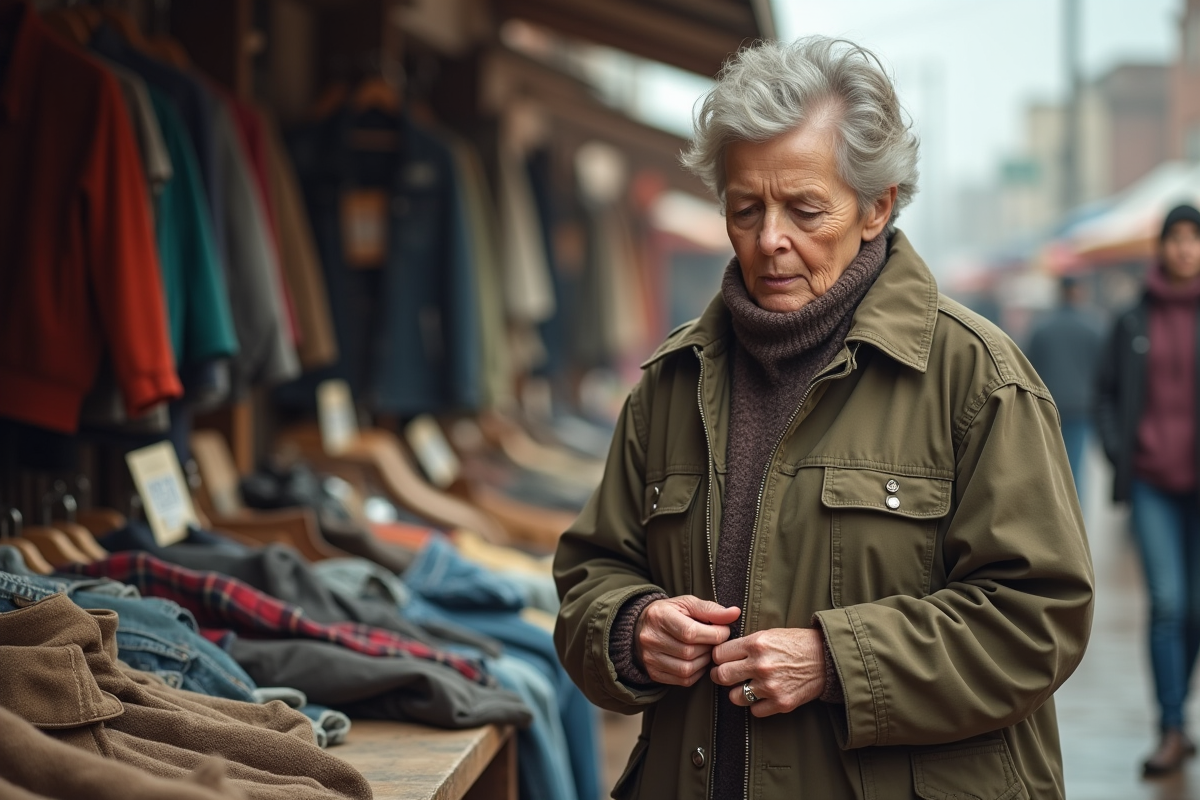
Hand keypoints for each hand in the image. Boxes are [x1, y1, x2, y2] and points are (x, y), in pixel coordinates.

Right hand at [634, 596, 740, 686]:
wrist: (643, 626)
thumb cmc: (671, 613)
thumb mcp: (688, 604)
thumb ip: (711, 610)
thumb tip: (734, 614)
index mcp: (660, 616)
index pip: (691, 632)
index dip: (714, 634)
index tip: (723, 631)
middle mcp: (651, 639)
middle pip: (690, 652)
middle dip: (709, 647)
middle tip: (714, 641)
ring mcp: (650, 658)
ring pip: (687, 669)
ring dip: (704, 661)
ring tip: (705, 650)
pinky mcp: (654, 673)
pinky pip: (683, 680)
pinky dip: (696, 672)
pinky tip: (697, 660)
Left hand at [709, 627, 826, 716]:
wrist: (827, 658)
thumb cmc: (797, 644)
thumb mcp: (770, 634)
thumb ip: (747, 644)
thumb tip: (723, 653)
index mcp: (756, 643)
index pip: (719, 654)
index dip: (718, 657)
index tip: (722, 660)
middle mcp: (761, 665)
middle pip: (722, 676)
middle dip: (720, 675)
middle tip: (725, 675)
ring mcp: (770, 686)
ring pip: (735, 696)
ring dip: (738, 692)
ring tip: (746, 686)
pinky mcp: (781, 703)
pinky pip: (754, 710)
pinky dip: (756, 705)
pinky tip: (763, 695)